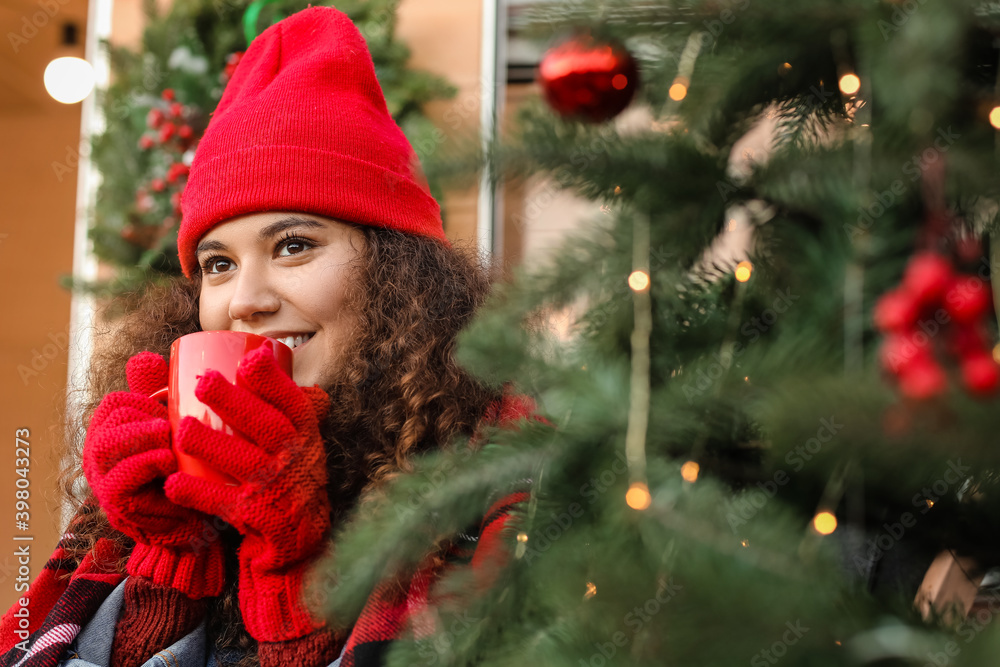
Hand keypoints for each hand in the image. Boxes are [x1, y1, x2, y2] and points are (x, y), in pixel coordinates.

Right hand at [82, 351, 224, 598]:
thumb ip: (199, 395)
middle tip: (172, 417)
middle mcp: (106, 451)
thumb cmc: (194, 468)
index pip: (119, 400)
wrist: (197, 525)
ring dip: (140, 436)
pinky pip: (119, 483)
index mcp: (121, 428)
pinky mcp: (119, 507)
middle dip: (142, 413)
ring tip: (168, 434)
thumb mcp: (197, 428)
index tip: (173, 401)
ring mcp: (107, 479)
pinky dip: (143, 466)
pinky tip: (167, 460)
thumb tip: (228, 353)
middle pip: (111, 418)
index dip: (143, 396)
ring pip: (107, 446)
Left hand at [164, 345, 331, 640]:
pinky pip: (224, 504)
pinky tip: (173, 483)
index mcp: (306, 437)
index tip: (249, 360)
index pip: (295, 405)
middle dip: (236, 403)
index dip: (274, 382)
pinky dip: (199, 494)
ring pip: (244, 463)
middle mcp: (296, 461)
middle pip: (267, 427)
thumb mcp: (300, 440)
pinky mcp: (256, 517)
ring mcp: (277, 490)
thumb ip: (285, 402)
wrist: (300, 539)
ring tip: (181, 429)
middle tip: (203, 382)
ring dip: (212, 444)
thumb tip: (260, 351)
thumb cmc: (291, 476)